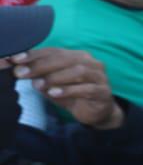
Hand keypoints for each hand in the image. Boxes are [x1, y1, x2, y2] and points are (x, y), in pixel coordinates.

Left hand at [5, 48, 122, 128]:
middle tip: (23, 73)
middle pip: (66, 59)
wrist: (98, 112)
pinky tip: (54, 93)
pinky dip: (69, 90)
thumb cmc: (74, 95)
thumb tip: (21, 70)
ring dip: (55, 77)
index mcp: (78, 56)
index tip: (16, 60)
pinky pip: (87, 89)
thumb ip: (40, 76)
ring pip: (78, 71)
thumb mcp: (53, 84)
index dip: (35, 55)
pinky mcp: (103, 92)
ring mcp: (100, 77)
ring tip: (38, 85)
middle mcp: (91, 63)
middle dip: (41, 65)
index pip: (54, 51)